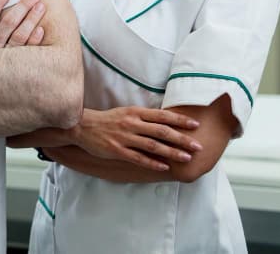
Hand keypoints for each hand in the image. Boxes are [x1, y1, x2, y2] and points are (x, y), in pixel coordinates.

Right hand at [72, 107, 201, 171]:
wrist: (82, 126)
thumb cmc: (108, 120)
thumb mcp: (126, 113)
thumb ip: (145, 118)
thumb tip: (167, 122)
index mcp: (135, 112)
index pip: (162, 115)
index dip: (180, 120)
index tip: (196, 125)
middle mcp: (132, 124)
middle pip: (162, 131)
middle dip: (182, 138)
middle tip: (198, 146)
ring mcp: (124, 138)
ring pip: (153, 146)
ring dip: (172, 152)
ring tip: (186, 157)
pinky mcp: (117, 150)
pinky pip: (138, 158)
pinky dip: (152, 163)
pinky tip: (164, 167)